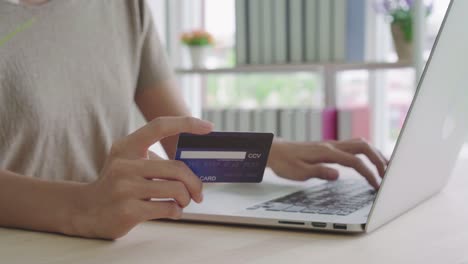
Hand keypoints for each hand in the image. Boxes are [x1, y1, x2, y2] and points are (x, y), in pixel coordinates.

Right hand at [73, 117, 212, 238]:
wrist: (84, 210)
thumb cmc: (116, 185)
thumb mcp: (128, 163)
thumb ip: (154, 161)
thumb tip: (193, 169)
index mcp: (127, 147)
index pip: (160, 126)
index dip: (186, 123)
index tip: (208, 127)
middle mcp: (125, 164)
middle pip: (177, 168)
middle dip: (194, 183)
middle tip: (198, 193)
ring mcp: (125, 188)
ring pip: (176, 189)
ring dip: (186, 199)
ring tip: (182, 202)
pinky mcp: (128, 210)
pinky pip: (168, 208)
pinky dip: (176, 211)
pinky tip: (172, 212)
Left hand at [267, 138, 388, 188]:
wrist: (275, 151)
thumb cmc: (285, 162)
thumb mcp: (298, 172)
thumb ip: (319, 172)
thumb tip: (338, 175)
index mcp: (326, 152)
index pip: (354, 161)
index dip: (368, 173)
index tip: (376, 184)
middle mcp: (331, 145)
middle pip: (363, 147)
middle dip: (378, 160)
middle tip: (387, 175)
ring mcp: (331, 145)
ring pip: (360, 144)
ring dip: (374, 154)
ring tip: (385, 167)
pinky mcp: (330, 147)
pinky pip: (353, 146)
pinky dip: (366, 152)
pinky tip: (370, 160)